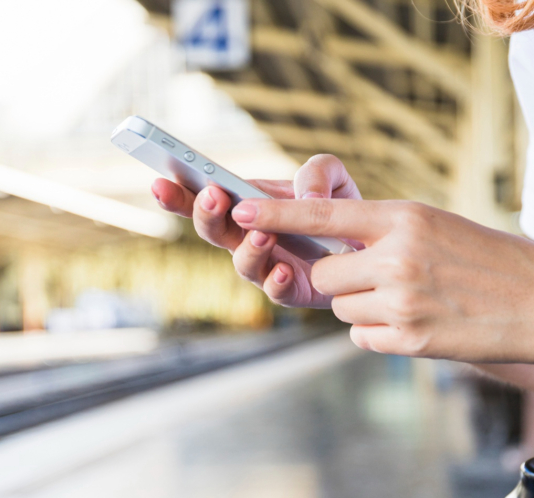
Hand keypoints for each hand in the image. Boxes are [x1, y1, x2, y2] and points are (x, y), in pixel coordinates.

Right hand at [151, 154, 360, 307]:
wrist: (373, 245)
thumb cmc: (342, 207)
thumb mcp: (333, 175)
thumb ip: (317, 171)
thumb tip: (304, 194)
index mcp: (247, 205)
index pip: (203, 198)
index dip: (177, 194)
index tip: (160, 182)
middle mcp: (247, 237)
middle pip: (211, 230)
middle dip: (205, 214)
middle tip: (213, 197)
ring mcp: (266, 266)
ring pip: (241, 263)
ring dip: (247, 248)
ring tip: (263, 233)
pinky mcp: (291, 291)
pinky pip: (275, 291)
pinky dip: (276, 281)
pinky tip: (285, 270)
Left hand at [227, 196, 533, 365]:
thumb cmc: (492, 260)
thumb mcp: (437, 226)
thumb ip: (383, 233)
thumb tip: (329, 252)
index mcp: (404, 218)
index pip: (322, 215)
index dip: (275, 214)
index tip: (240, 210)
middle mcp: (398, 258)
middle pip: (323, 277)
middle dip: (340, 281)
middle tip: (380, 279)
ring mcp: (402, 303)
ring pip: (342, 309)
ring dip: (363, 308)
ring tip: (413, 300)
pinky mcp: (409, 342)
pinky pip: (362, 337)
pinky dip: (381, 333)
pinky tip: (420, 323)